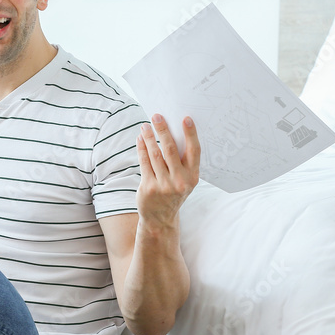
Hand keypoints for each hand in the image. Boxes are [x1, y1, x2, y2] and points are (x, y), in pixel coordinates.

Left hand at [135, 114, 199, 228]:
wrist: (160, 217)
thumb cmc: (173, 192)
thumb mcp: (184, 180)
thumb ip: (182, 161)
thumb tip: (173, 132)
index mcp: (193, 177)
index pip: (194, 151)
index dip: (191, 134)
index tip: (186, 119)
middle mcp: (180, 181)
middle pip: (171, 149)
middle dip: (163, 130)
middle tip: (157, 116)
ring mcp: (164, 185)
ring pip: (155, 154)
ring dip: (149, 137)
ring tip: (145, 126)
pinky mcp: (149, 187)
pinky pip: (144, 162)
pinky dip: (141, 148)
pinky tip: (140, 139)